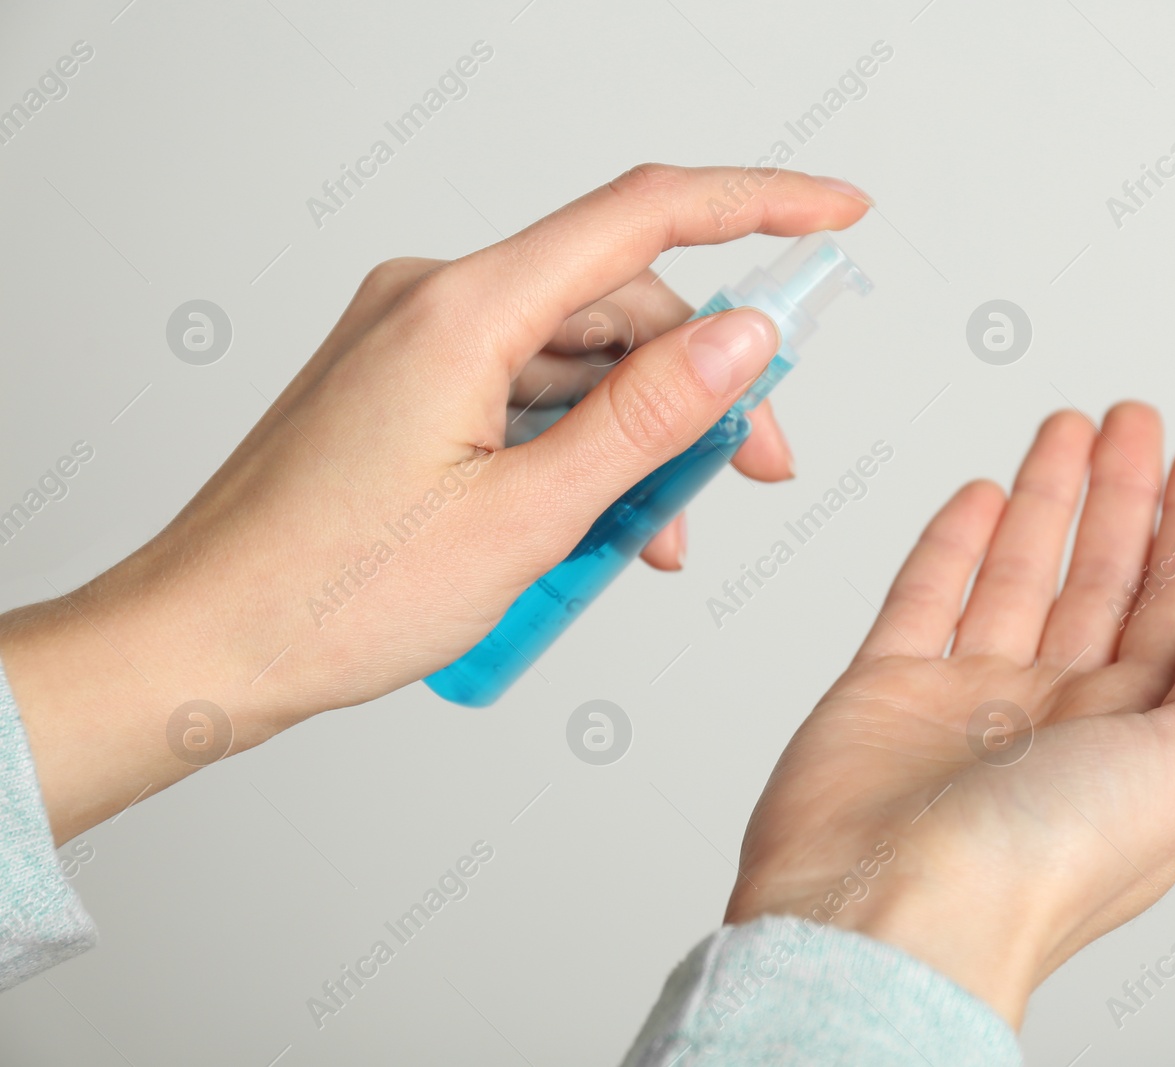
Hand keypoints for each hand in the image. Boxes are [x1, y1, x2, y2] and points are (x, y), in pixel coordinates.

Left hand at [0, 164, 871, 841]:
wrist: (199, 643)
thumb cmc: (329, 594)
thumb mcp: (526, 517)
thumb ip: (647, 417)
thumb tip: (745, 339)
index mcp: (460, 310)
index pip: (642, 218)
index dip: (756, 206)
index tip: (838, 215)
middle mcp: (433, 301)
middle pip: (619, 302)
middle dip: (703, 382)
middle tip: (757, 469)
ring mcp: (414, 341)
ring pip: (577, 355)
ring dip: (639, 431)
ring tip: (661, 533)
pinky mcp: (405, 383)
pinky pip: (526, 387)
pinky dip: (579, 443)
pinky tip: (603, 522)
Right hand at [725, 404, 1174, 1027]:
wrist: (892, 909)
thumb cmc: (1041, 864)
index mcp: (1134, 737)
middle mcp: (1057, 715)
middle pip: (1101, 578)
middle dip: (1121, 495)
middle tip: (1133, 421)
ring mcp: (969, 700)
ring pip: (1017, 573)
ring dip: (1045, 498)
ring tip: (1064, 429)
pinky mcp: (887, 690)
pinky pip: (926, 596)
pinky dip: (953, 543)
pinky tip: (981, 497)